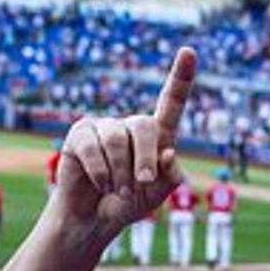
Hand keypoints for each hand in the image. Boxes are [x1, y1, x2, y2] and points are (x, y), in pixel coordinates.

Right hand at [55, 49, 194, 243]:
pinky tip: (101, 184)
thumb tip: (169, 153)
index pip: (171, 102)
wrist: (96, 218)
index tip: (189, 51)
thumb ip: (169, 176)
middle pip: (144, 126)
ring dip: (120, 173)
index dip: (181, 77)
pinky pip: (91, 148)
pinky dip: (100, 172)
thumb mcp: (158, 194)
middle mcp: (130, 126)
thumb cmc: (131, 203)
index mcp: (158, 135)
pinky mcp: (80, 135)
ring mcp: (104, 127)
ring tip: (118, 190)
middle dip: (145, 158)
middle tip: (142, 183)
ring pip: (116, 140)